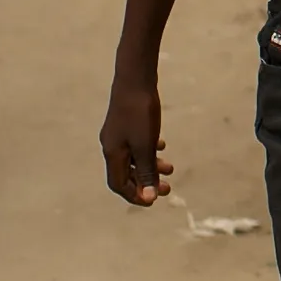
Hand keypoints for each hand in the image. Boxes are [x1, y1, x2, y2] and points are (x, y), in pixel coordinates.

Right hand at [99, 69, 168, 206]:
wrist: (135, 78)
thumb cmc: (140, 112)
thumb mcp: (146, 145)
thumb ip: (147, 171)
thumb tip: (148, 198)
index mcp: (112, 154)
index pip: (119, 185)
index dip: (135, 196)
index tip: (154, 201)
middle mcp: (111, 145)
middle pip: (126, 174)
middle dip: (146, 183)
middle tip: (167, 188)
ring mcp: (117, 133)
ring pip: (133, 158)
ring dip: (151, 167)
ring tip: (170, 168)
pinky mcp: (125, 122)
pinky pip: (135, 144)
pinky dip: (148, 150)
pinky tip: (161, 145)